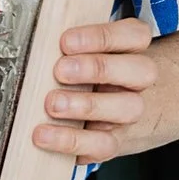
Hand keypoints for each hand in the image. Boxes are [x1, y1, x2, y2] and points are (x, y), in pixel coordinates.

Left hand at [34, 18, 156, 163]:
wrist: (91, 113)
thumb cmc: (76, 71)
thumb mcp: (74, 53)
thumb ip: (65, 47)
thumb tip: (36, 40)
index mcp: (130, 50)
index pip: (135, 35)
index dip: (103, 36)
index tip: (66, 41)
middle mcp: (136, 81)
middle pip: (142, 70)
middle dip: (99, 68)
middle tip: (61, 70)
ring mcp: (128, 113)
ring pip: (129, 108)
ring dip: (89, 105)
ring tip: (53, 104)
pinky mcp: (113, 141)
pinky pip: (104, 144)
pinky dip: (72, 140)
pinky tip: (45, 134)